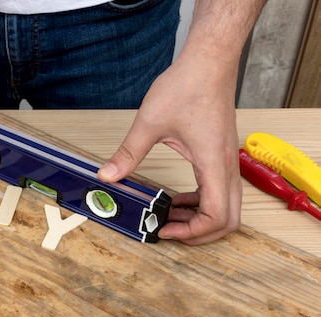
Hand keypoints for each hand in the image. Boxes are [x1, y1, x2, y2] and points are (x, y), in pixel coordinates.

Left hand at [98, 50, 241, 244]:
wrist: (209, 62)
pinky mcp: (223, 156)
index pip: (216, 216)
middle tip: (168, 229)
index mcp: (214, 163)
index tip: (164, 229)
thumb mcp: (150, 122)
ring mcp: (228, 162)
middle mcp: (227, 167)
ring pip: (227, 207)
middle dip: (200, 233)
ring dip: (201, 219)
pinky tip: (178, 198)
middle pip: (228, 220)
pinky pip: (221, 192)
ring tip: (169, 216)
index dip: (192, 232)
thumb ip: (128, 152)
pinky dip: (202, 203)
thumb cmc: (188, 86)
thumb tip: (108, 175)